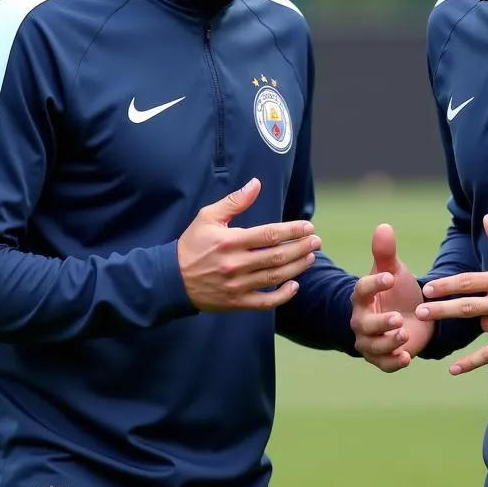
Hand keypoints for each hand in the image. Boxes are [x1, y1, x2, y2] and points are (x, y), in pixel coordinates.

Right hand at [177, 178, 319, 311]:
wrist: (170, 279)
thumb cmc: (191, 244)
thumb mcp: (207, 217)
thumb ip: (234, 201)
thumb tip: (256, 183)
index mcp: (230, 241)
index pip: (269, 235)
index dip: (292, 230)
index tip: (308, 226)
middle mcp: (235, 264)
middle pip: (277, 256)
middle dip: (301, 248)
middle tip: (316, 241)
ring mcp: (236, 286)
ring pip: (274, 278)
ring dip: (297, 267)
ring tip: (310, 257)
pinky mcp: (236, 303)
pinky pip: (265, 302)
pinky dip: (282, 296)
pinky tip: (294, 285)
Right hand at [350, 223, 432, 371]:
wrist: (412, 315)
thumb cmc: (397, 291)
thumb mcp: (394, 270)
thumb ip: (386, 253)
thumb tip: (383, 226)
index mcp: (362, 296)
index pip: (362, 289)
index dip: (374, 284)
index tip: (390, 277)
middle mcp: (362, 319)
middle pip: (364, 324)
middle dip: (380, 323)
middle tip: (397, 319)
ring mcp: (370, 340)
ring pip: (373, 346)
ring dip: (388, 342)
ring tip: (405, 335)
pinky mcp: (382, 357)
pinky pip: (383, 363)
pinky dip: (393, 362)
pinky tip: (406, 357)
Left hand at [416, 214, 487, 374]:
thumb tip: (487, 218)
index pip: (468, 281)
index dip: (445, 285)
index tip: (427, 289)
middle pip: (465, 305)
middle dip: (440, 309)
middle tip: (419, 312)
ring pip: (479, 326)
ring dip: (465, 327)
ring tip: (443, 330)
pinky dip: (471, 363)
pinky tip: (453, 370)